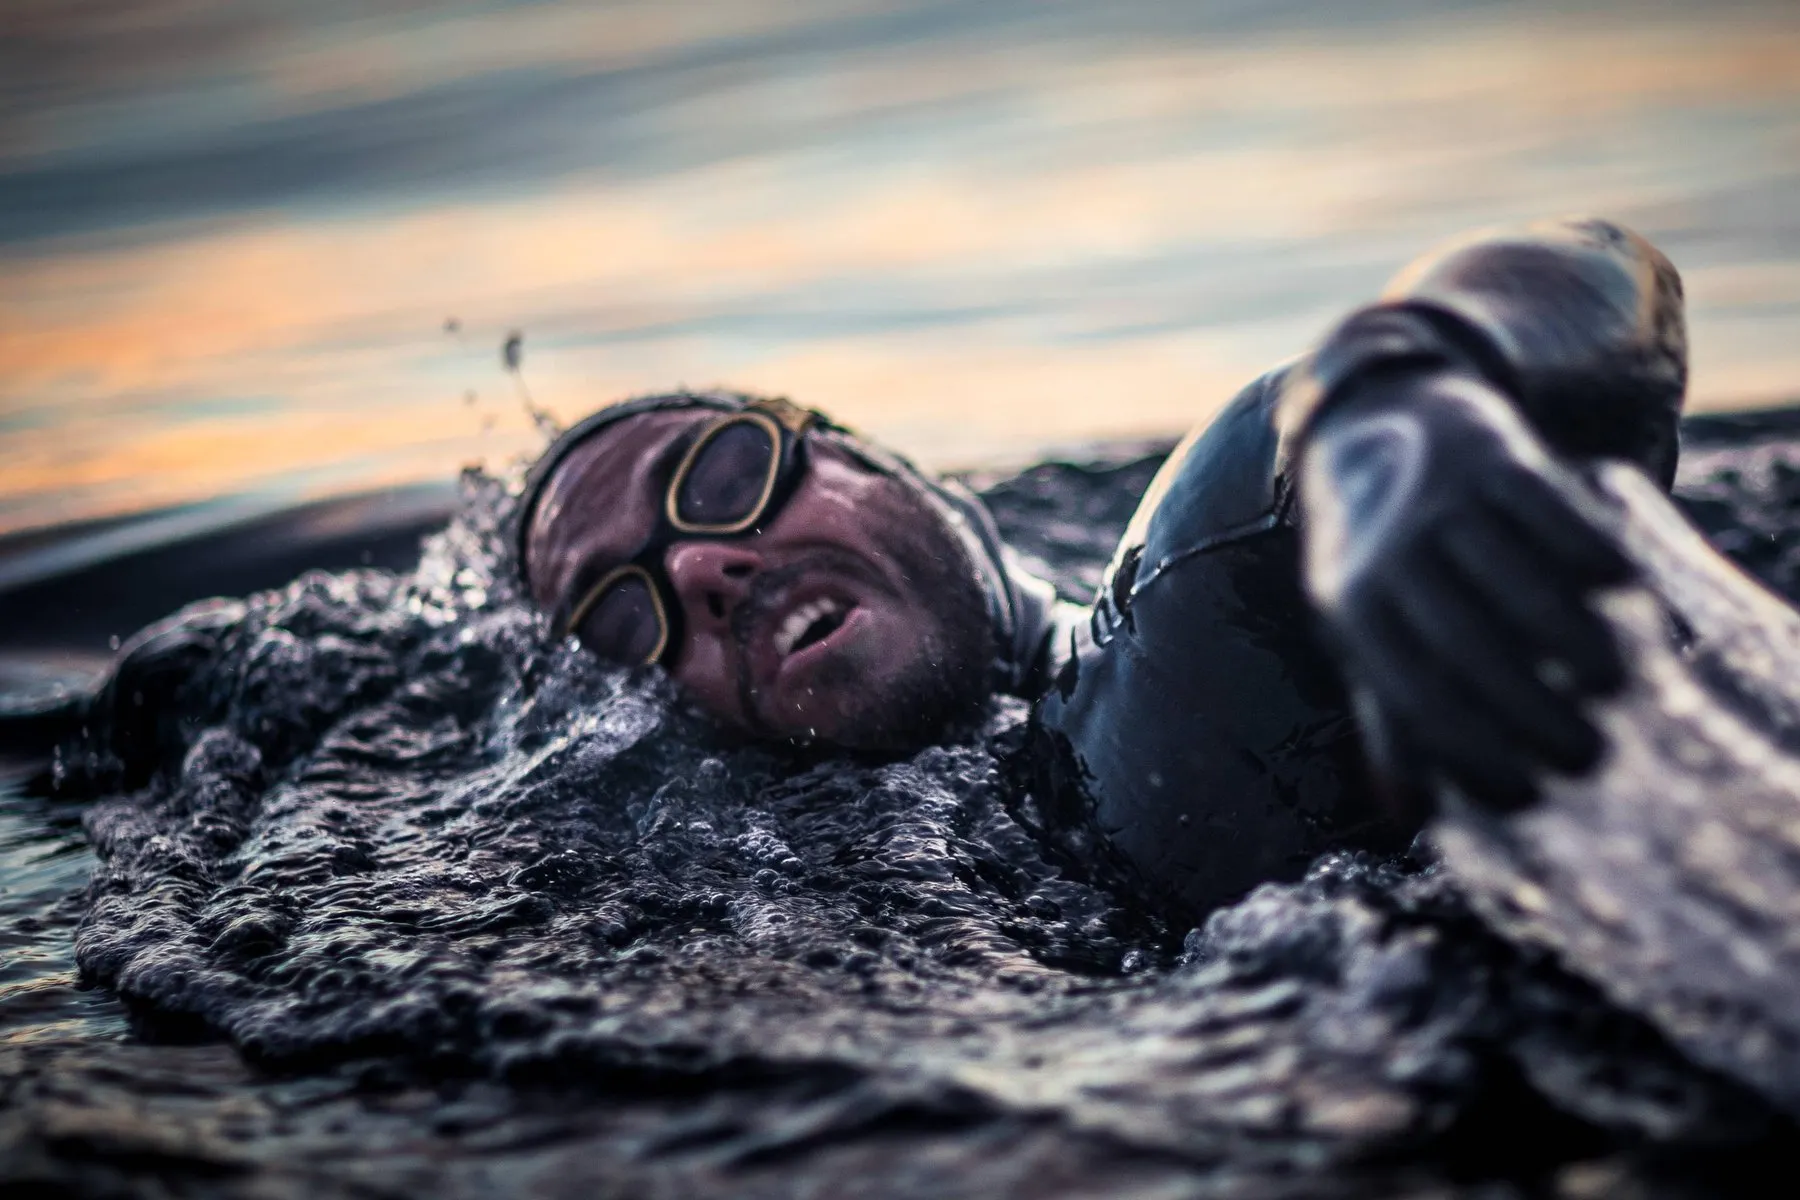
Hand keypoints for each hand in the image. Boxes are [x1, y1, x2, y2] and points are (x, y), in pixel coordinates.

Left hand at [1299, 368, 1635, 811]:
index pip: (1412, 692)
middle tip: (1587, 757)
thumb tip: (1413, 812)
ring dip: (1569, 637)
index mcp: (1354, 610)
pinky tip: (1623, 589)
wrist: (1369, 423)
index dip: (1470, 751)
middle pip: (1465, 644)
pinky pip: (1544, 507)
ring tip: (1615, 685)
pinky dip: (1585, 547)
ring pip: (1511, 577)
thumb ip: (1390, 712)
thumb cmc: (1380, 556)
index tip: (1528, 794)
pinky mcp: (1492, 458)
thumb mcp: (1364, 627)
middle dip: (1529, 710)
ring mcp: (1442, 503)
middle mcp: (1392, 556)